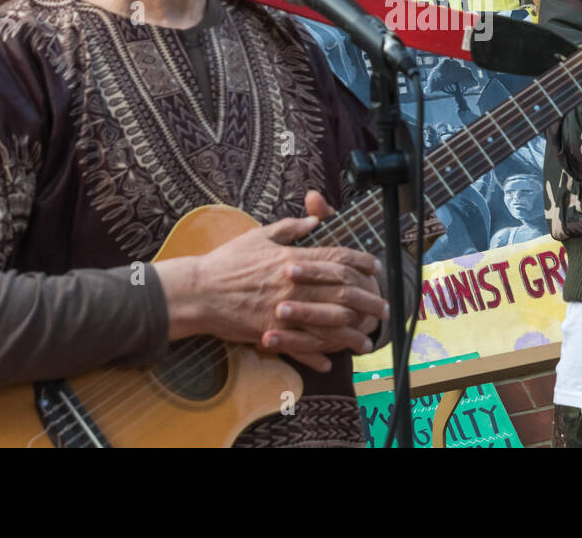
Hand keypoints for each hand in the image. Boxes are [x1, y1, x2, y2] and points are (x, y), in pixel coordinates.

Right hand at [156, 191, 387, 372]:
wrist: (197, 291)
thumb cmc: (227, 261)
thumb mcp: (260, 236)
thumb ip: (290, 228)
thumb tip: (315, 220)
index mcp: (292, 260)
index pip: (336, 259)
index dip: (360, 263)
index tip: (376, 268)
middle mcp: (294, 286)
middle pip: (341, 294)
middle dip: (367, 302)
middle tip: (384, 309)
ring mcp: (283, 311)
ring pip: (327, 325)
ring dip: (351, 334)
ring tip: (367, 341)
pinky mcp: (270, 332)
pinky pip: (300, 346)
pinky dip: (317, 355)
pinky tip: (330, 362)